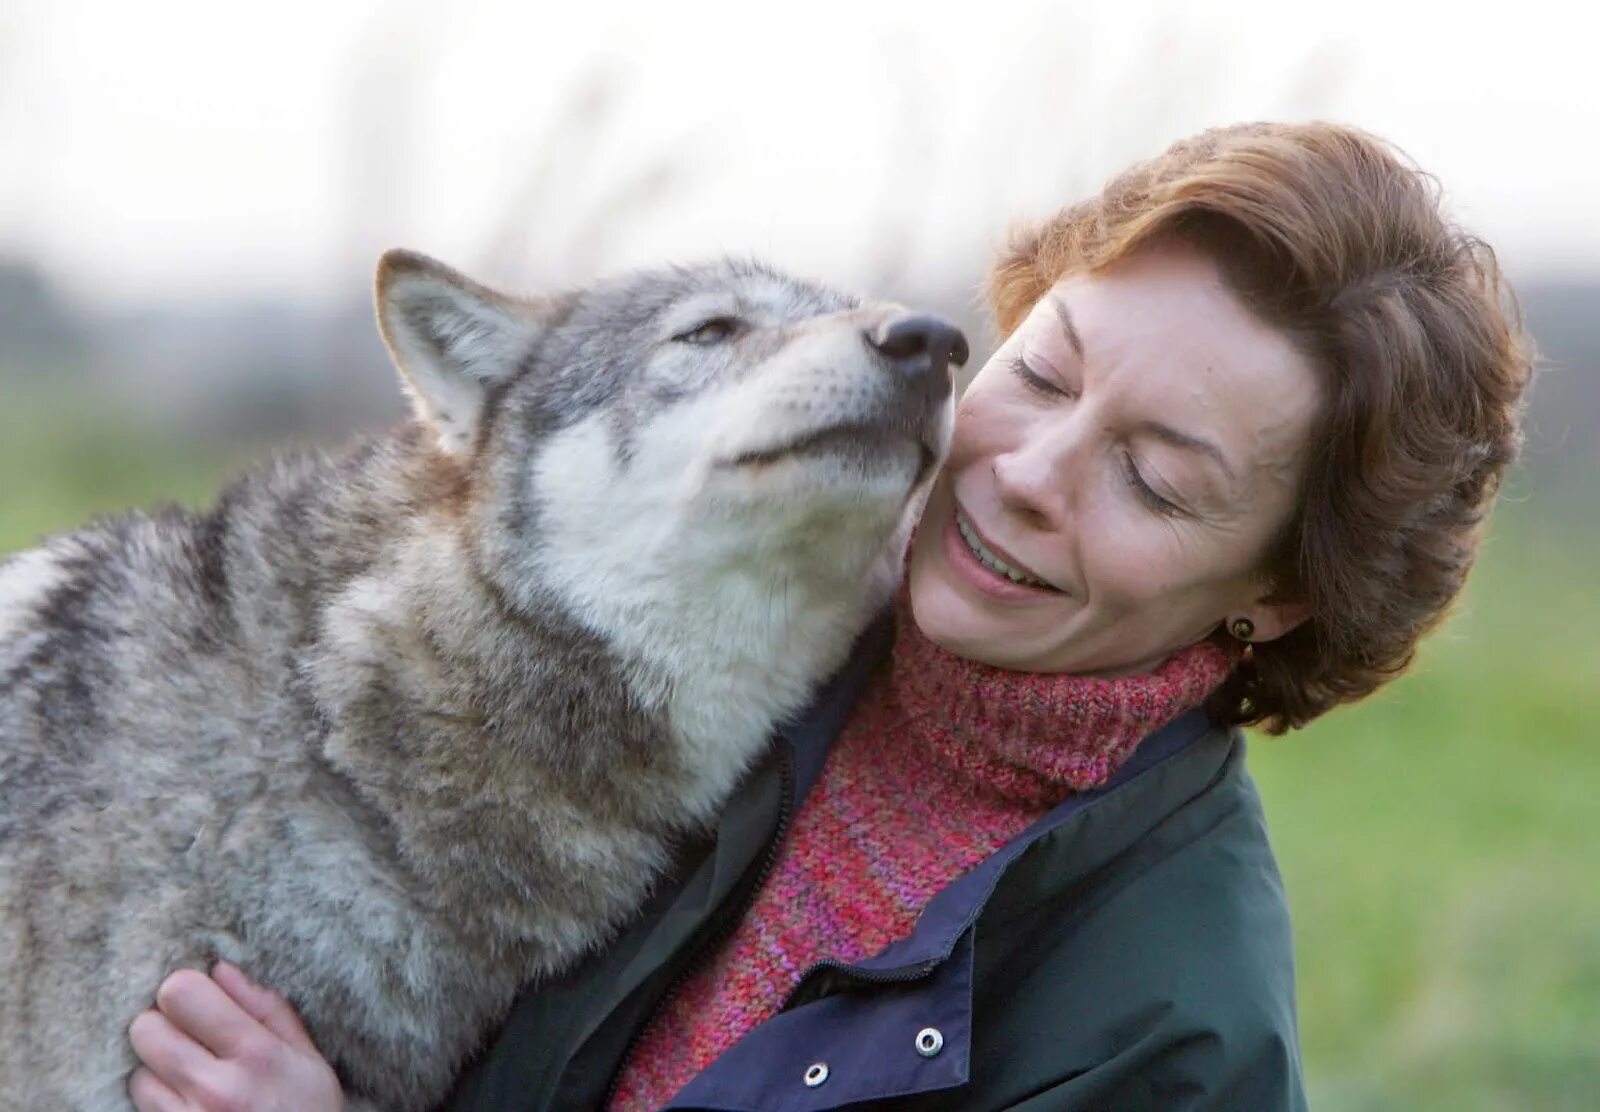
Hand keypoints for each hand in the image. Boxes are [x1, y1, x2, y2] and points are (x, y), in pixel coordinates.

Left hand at [128, 960, 343, 1111]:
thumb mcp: (309, 1061)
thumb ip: (266, 1009)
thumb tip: (220, 969)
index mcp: (256, 1055)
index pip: (180, 993)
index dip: (186, 991)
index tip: (202, 1003)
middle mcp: (215, 1088)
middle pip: (145, 1028)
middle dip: (165, 1026)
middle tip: (191, 1039)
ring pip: (138, 1071)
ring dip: (158, 1070)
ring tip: (192, 1080)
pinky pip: (141, 1107)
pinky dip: (158, 1101)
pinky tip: (187, 1105)